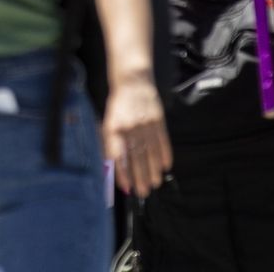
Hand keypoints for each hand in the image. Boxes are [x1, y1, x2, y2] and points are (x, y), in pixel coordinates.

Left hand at [101, 71, 171, 196]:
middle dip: (139, 176)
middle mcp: (129, 127)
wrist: (132, 82)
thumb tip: (112, 166)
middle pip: (135, 157)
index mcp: (113, 128)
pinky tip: (165, 166)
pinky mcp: (158, 119)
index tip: (127, 187)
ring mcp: (145, 123)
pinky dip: (164, 154)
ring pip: (149, 152)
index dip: (122, 172)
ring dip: (152, 169)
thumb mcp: (108, 122)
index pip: (117, 155)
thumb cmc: (117, 106)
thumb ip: (110, 143)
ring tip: (154, 183)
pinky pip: (162, 140)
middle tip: (143, 192)